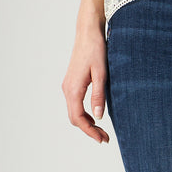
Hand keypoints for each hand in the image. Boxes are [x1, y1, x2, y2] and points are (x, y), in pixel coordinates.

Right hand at [62, 24, 109, 143]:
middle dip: (89, 130)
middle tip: (104, 137)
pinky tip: (94, 114)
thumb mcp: (101, 73)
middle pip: (75, 118)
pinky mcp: (71, 81)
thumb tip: (99, 117)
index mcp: (73, 89)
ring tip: (101, 129)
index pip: (78, 119)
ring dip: (86, 122)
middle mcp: (67, 89)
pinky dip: (83, 112)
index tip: (102, 139)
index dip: (90, 132)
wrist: (88, 32)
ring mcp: (68, 85)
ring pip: (74, 111)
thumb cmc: (95, 49)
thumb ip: (98, 96)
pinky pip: (75, 102)